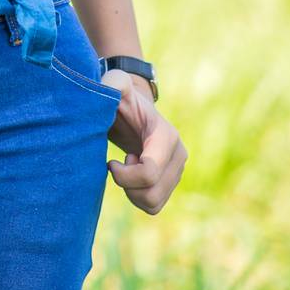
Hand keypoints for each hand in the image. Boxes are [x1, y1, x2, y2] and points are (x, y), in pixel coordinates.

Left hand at [100, 68, 187, 214]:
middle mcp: (178, 155)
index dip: (124, 175)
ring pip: (153, 203)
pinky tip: (132, 177)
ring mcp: (177, 171)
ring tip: (127, 168)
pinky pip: (154, 207)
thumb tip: (113, 86)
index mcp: (166, 136)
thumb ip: (114, 83)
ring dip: (132, 192)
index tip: (111, 162)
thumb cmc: (121, 100)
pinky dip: (137, 198)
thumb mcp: (116, 87)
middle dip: (127, 184)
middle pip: (151, 193)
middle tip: (120, 163)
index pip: (149, 173)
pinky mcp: (171, 183)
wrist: (132, 111)